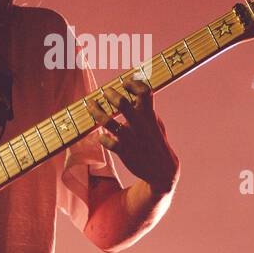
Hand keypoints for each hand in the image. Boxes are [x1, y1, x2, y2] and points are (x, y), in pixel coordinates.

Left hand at [84, 76, 179, 193]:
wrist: (162, 169)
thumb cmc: (156, 142)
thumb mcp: (156, 123)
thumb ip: (147, 110)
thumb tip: (136, 95)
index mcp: (149, 115)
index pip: (144, 92)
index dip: (134, 84)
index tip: (125, 83)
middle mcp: (139, 124)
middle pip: (122, 103)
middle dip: (110, 95)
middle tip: (104, 92)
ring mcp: (130, 138)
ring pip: (108, 122)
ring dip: (97, 112)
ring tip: (91, 106)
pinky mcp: (124, 151)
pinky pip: (107, 141)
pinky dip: (102, 137)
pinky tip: (101, 136)